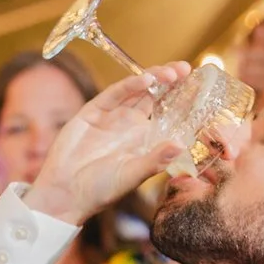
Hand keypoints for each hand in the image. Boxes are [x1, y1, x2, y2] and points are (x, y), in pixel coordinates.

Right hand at [26, 62, 193, 224]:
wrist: (65, 193)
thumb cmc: (100, 190)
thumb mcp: (132, 176)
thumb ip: (155, 160)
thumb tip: (180, 145)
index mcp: (143, 141)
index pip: (167, 115)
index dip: (181, 101)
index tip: (198, 88)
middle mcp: (130, 126)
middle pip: (155, 97)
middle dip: (171, 83)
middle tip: (186, 70)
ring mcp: (112, 117)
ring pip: (138, 91)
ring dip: (155, 79)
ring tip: (172, 73)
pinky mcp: (93, 111)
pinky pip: (115, 94)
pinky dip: (130, 85)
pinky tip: (146, 80)